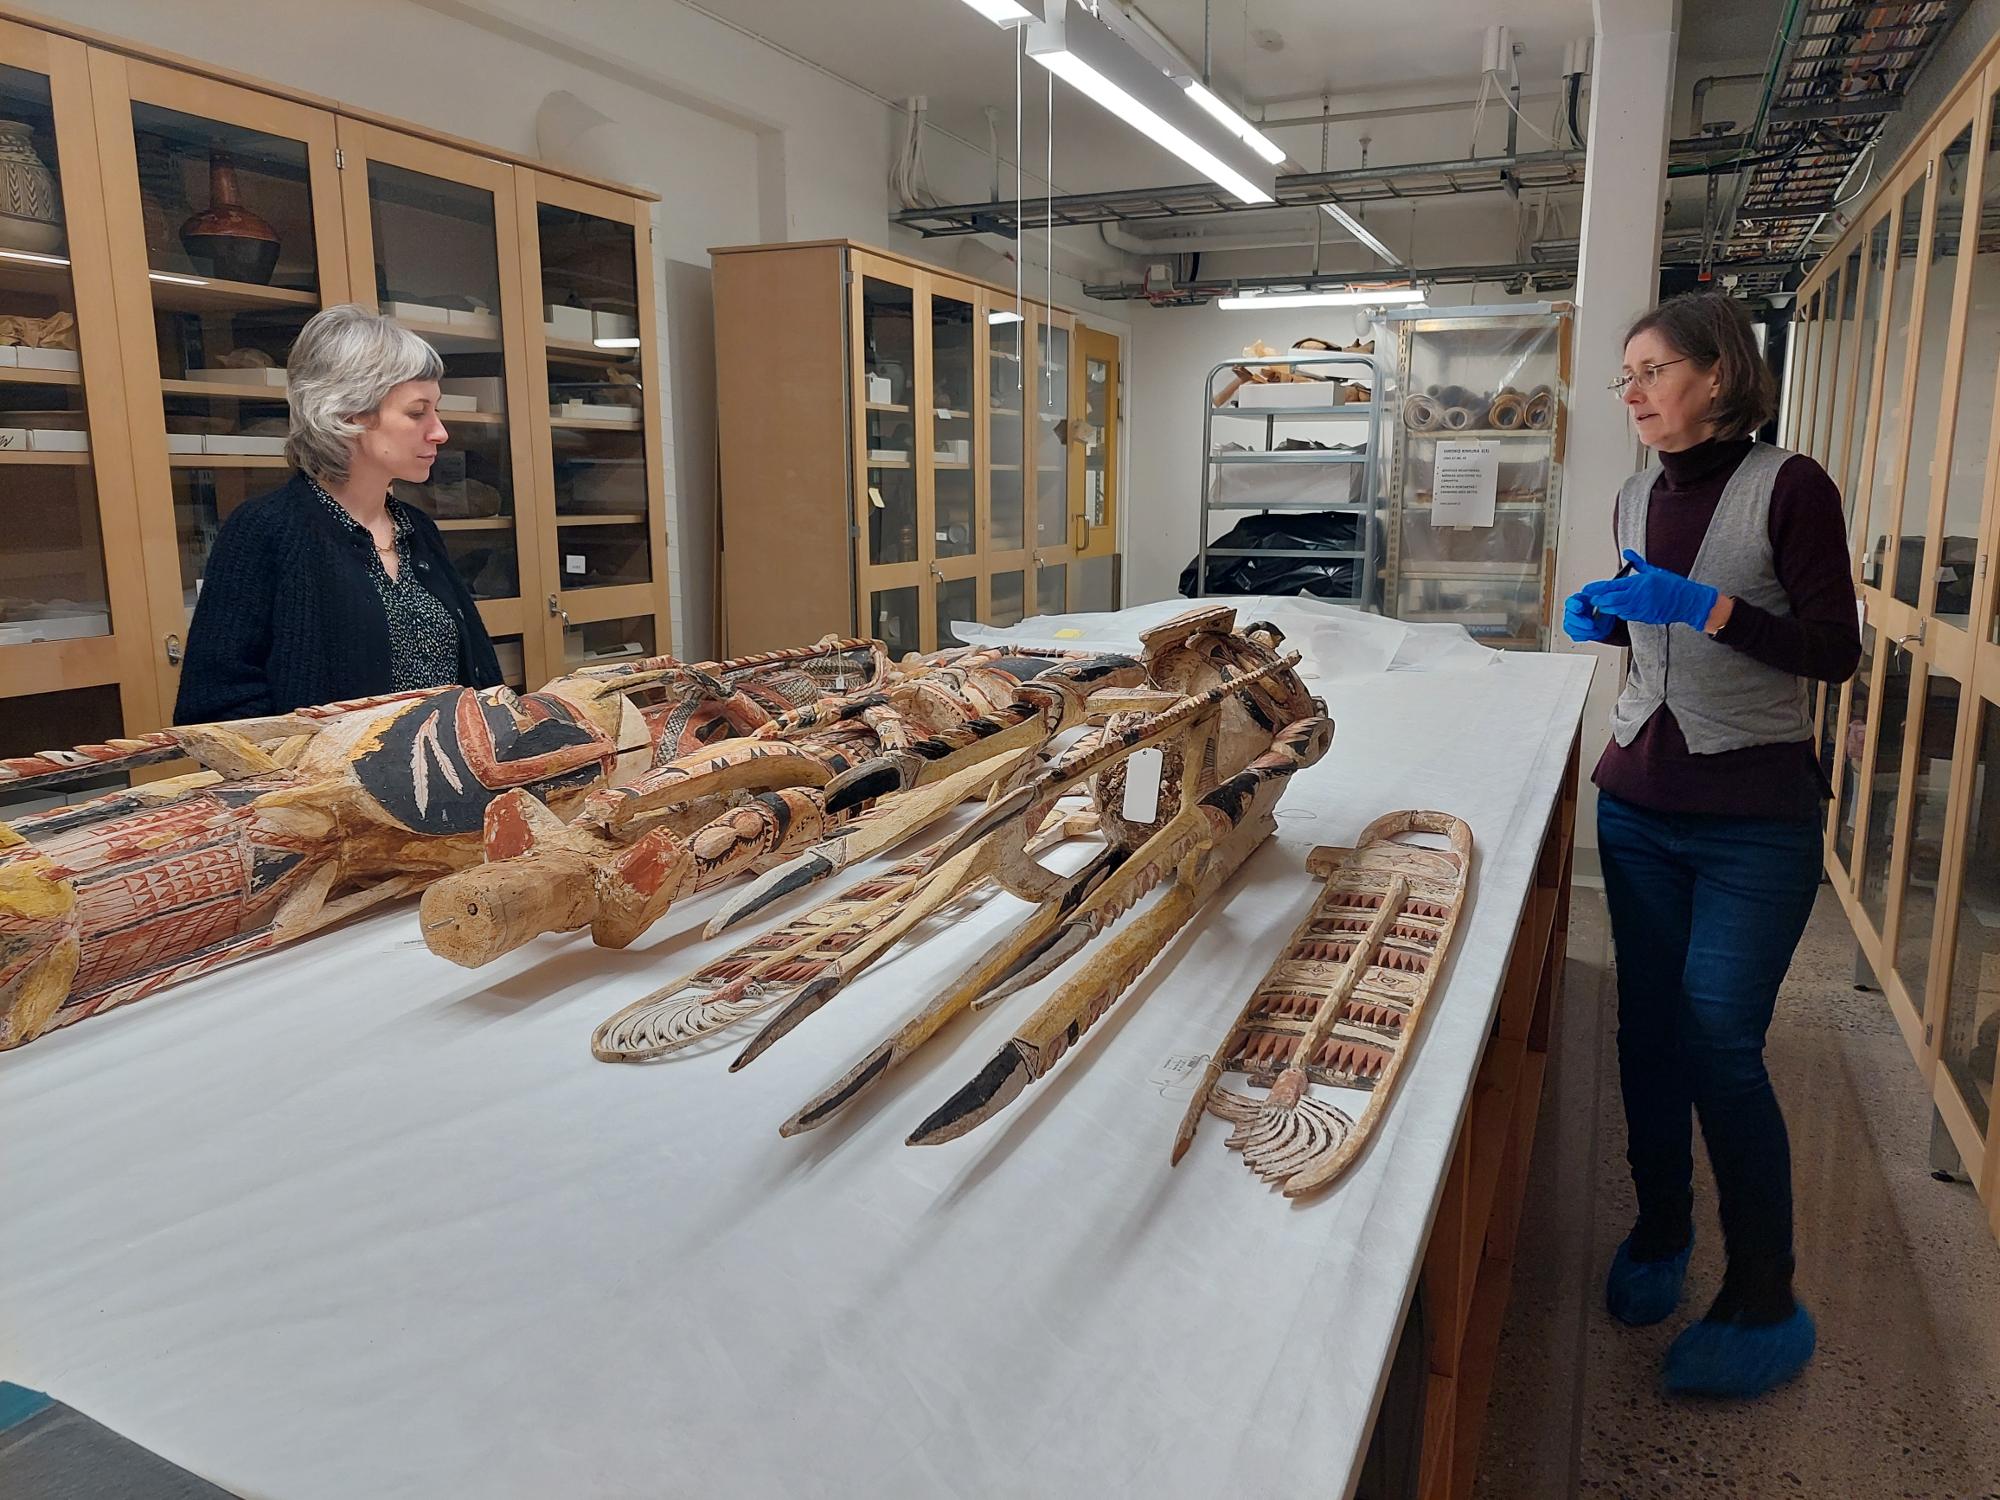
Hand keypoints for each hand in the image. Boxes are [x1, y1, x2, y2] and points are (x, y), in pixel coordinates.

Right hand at [1563, 589, 1616, 642]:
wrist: (1606, 617)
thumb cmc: (1602, 606)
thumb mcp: (1603, 601)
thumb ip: (1600, 601)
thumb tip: (1598, 600)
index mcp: (1577, 600)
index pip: (1570, 602)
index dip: (1574, 605)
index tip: (1581, 607)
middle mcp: (1572, 611)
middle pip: (1568, 616)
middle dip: (1580, 621)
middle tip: (1592, 625)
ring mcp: (1571, 622)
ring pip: (1569, 627)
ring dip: (1583, 631)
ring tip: (1597, 631)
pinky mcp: (1574, 632)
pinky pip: (1575, 636)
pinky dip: (1585, 636)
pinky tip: (1594, 633)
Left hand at [1586, 549, 1720, 630]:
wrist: (1687, 601)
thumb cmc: (1672, 585)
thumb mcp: (1653, 570)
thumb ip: (1637, 562)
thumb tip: (1626, 552)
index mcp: (1637, 583)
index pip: (1611, 586)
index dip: (1596, 588)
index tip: (1587, 589)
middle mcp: (1636, 596)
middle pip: (1609, 600)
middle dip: (1599, 600)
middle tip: (1593, 598)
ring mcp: (1639, 608)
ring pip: (1616, 610)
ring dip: (1608, 607)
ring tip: (1602, 604)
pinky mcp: (1643, 617)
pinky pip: (1626, 616)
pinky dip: (1620, 612)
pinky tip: (1619, 609)